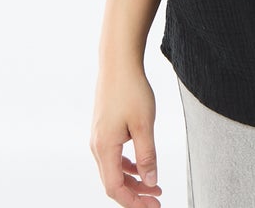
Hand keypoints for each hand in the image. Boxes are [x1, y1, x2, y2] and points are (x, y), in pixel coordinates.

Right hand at [90, 64, 162, 206]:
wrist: (118, 63)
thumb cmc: (131, 89)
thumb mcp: (144, 124)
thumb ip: (148, 155)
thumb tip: (151, 182)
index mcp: (104, 148)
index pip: (114, 188)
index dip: (133, 202)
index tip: (153, 206)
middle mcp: (97, 146)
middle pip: (113, 182)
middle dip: (135, 195)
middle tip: (157, 200)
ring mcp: (99, 137)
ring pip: (114, 170)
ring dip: (133, 180)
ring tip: (154, 186)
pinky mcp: (104, 129)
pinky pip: (114, 156)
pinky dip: (128, 166)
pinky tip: (143, 166)